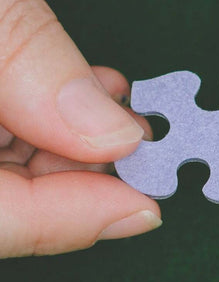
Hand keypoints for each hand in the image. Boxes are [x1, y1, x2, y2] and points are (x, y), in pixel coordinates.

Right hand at [0, 0, 159, 257]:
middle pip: (2, 201)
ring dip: (66, 142)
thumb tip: (107, 130)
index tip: (141, 204)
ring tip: (112, 106)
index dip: (72, 220)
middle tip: (136, 143)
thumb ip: (29, 61)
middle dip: (80, 174)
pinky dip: (37, 117)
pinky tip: (72, 89)